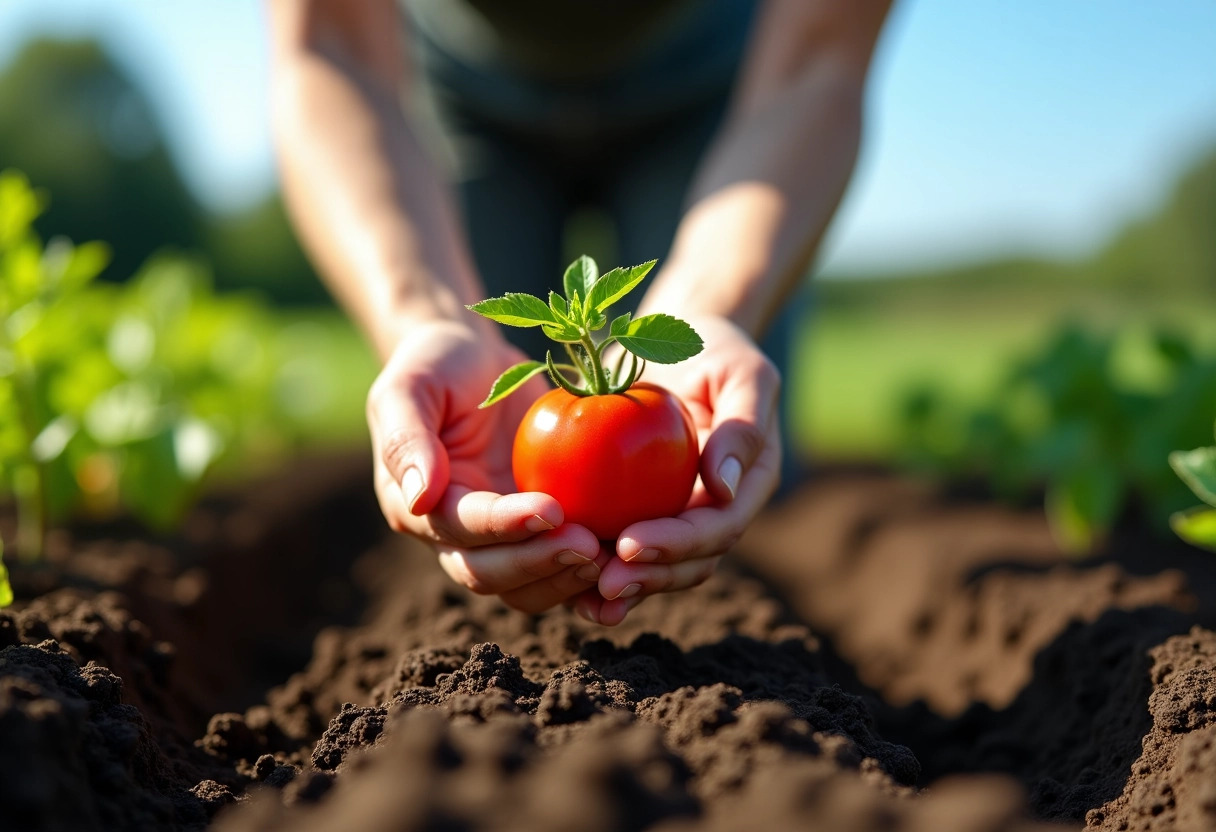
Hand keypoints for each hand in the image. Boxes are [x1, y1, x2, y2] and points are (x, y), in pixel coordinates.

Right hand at [368, 319, 607, 611]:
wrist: (475, 361)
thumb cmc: (438, 366)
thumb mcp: (410, 386)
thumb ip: (407, 438)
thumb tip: (419, 498)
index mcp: (418, 508)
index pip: (461, 528)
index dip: (504, 526)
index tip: (551, 510)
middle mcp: (456, 537)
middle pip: (491, 573)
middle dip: (539, 564)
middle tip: (589, 545)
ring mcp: (500, 540)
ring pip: (527, 586)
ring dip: (566, 580)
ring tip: (610, 557)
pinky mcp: (538, 533)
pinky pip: (561, 568)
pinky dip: (589, 578)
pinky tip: (629, 567)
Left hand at [572, 315, 782, 625]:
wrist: (676, 339)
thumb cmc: (714, 348)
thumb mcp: (743, 372)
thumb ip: (742, 427)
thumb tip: (724, 488)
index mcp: (747, 484)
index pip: (717, 528)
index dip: (677, 543)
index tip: (631, 543)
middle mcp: (716, 510)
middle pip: (689, 563)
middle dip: (650, 578)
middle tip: (604, 582)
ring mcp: (678, 513)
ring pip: (657, 566)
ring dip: (624, 586)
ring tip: (586, 595)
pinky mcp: (641, 508)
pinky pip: (620, 544)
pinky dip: (597, 566)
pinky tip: (563, 575)